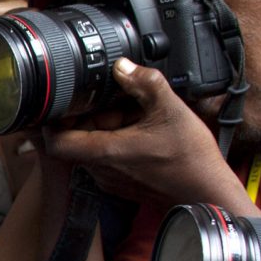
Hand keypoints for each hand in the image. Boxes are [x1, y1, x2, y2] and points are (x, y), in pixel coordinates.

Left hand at [37, 59, 240, 206]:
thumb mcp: (171, 110)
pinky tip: (143, 132)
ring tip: (136, 116)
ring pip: (94, 147)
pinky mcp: (122, 184)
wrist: (208, 195)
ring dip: (108, 128)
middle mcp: (102, 170)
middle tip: (118, 103)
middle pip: (77, 138)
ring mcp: (111, 179)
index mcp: (106, 152)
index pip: (55, 142)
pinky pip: (108, 158)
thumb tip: (122, 66)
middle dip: (92, 117)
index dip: (53, 121)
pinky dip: (118, 142)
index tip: (66, 102)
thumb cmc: (192, 160)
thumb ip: (145, 83)